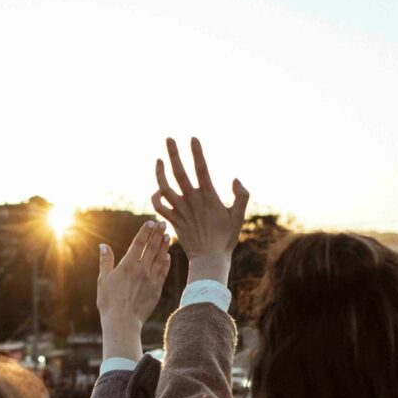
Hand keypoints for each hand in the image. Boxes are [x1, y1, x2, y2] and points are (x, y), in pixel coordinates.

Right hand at [98, 220, 171, 361]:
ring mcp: (151, 279)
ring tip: (167, 236)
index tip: (151, 222)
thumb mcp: (103, 279)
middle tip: (163, 224)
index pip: (139, 243)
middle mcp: (142, 269)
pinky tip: (167, 256)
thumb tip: (103, 245)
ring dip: (164, 246)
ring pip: (160, 258)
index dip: (145, 231)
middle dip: (158, 234)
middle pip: (152, 247)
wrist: (123, 322)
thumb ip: (106, 261)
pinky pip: (163, 272)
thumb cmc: (109, 302)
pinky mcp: (156, 289)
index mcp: (128, 265)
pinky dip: (166, 262)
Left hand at [151, 137, 248, 284]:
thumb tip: (235, 178)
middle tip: (168, 138)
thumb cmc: (226, 238)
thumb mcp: (238, 216)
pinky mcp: (172, 220)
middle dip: (173, 154)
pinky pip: (159, 206)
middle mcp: (191, 200)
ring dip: (159, 172)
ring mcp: (180, 210)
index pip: (201, 168)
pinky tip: (158, 189)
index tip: (192, 138)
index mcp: (208, 196)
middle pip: (179, 172)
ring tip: (159, 159)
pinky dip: (156, 196)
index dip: (196, 153)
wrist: (209, 259)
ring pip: (164, 187)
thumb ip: (241, 196)